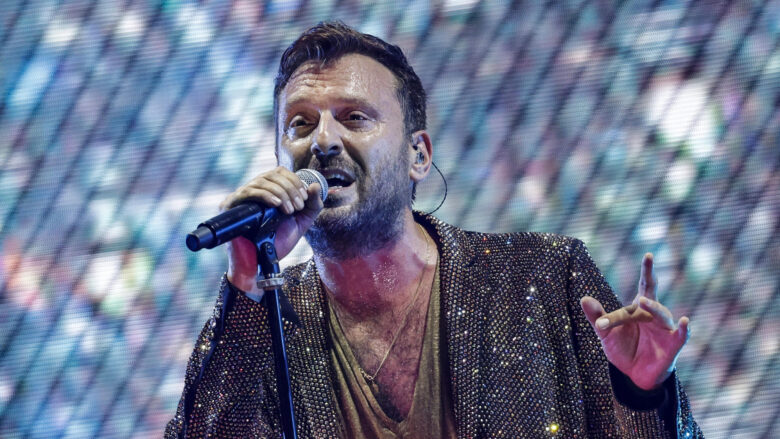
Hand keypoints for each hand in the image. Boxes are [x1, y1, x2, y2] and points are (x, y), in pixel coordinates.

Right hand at [220, 166, 323, 298]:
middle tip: (297, 207)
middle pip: (273, 174)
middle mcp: (254, 189)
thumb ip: (312, 206)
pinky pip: (248, 192)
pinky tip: (276, 205)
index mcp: (269, 190)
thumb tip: (314, 185)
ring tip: (289, 211)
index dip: (295, 181)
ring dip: (281, 193)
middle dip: (291, 189)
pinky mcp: (231, 204)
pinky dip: (266, 196)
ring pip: (262, 181)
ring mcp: (241, 196)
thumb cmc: (278, 242)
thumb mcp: (301, 222)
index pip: (280, 172)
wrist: (261, 263)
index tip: (304, 199)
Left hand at [580, 253, 689, 390]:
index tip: (634, 275)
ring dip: (653, 308)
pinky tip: (685, 322)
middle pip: (651, 293)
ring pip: (662, 314)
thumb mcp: (606, 333)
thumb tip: (584, 298)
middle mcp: (653, 314)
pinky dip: (684, 329)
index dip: (641, 277)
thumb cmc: (623, 349)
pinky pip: (681, 335)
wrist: (634, 375)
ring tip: (642, 303)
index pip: (640, 288)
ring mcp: (664, 329)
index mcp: (638, 308)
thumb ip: (597, 316)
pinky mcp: (672, 345)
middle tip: (648, 257)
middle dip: (650, 275)